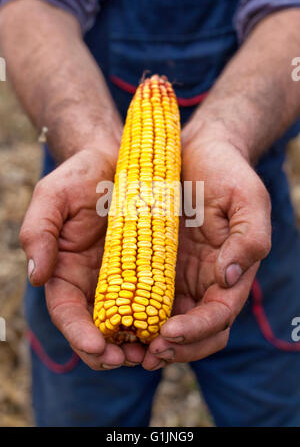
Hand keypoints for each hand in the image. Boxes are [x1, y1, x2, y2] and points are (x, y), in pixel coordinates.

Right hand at [20, 143, 145, 369]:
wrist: (117, 161)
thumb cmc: (81, 177)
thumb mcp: (53, 196)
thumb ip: (39, 233)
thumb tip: (36, 276)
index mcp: (66, 272)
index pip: (67, 312)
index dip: (79, 334)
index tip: (98, 348)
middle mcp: (93, 283)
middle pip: (98, 329)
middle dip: (111, 351)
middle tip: (131, 359)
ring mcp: (123, 279)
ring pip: (129, 323)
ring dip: (140, 343)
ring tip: (156, 352)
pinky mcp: (149, 271)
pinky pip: (156, 301)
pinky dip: (162, 319)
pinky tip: (175, 327)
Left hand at [142, 129, 270, 369]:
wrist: (195, 150)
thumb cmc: (226, 171)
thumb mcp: (247, 198)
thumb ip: (250, 238)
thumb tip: (230, 279)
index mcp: (230, 272)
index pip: (218, 316)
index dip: (198, 331)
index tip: (169, 333)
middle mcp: (204, 281)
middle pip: (194, 332)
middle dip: (173, 348)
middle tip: (144, 353)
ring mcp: (177, 274)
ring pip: (165, 322)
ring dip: (147, 341)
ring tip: (123, 347)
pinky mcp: (152, 263)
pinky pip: (140, 296)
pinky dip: (130, 314)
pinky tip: (111, 318)